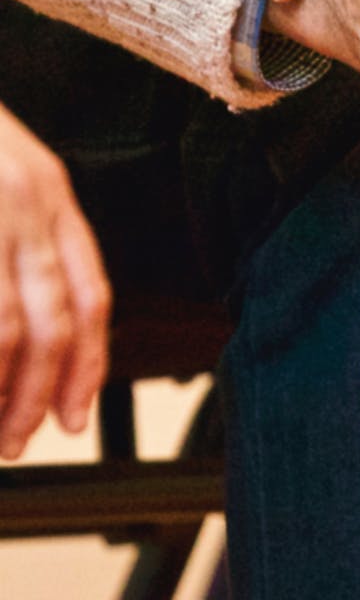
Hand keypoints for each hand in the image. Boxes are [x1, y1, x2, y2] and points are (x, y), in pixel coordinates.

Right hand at [0, 102, 110, 458]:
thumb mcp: (10, 180)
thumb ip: (30, 241)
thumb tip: (32, 335)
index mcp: (51, 193)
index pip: (90, 292)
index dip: (88, 362)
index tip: (76, 414)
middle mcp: (26, 200)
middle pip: (53, 319)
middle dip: (40, 393)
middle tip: (19, 439)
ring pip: (5, 325)